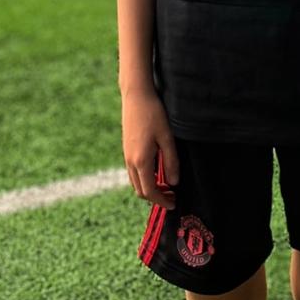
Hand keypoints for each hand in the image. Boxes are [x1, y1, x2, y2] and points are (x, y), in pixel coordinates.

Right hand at [121, 87, 179, 209]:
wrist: (136, 96)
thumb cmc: (153, 114)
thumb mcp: (167, 137)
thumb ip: (171, 161)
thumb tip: (174, 182)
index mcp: (141, 160)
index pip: (150, 191)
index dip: (162, 201)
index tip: (173, 204)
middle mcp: (130, 161)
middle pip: (140, 190)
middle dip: (156, 197)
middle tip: (172, 196)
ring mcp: (126, 155)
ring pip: (135, 182)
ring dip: (149, 188)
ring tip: (166, 185)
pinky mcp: (126, 149)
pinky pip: (133, 172)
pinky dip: (144, 178)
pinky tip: (156, 171)